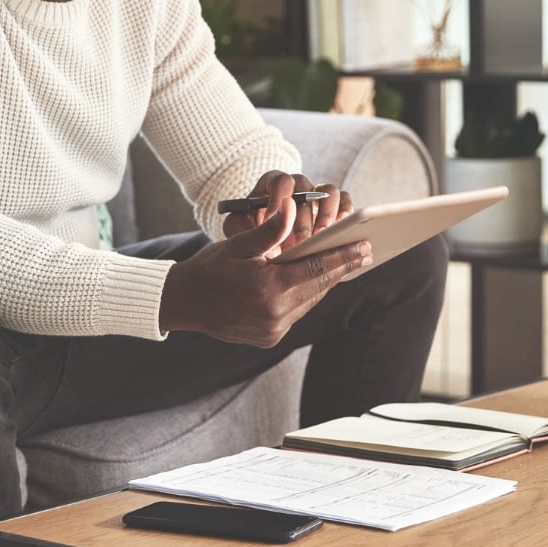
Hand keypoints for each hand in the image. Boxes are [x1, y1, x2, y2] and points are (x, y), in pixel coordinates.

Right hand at [161, 200, 371, 347]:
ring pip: (310, 300)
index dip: (344, 257)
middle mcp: (274, 315)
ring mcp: (272, 330)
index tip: (365, 247)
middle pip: (319, 286)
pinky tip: (315, 280)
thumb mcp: (238, 245)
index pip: (317, 269)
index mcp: (267, 290)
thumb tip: (293, 209)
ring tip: (344, 264)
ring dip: (325, 282)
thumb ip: (270, 230)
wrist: (182, 304)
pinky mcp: (269, 337)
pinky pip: (297, 312)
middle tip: (364, 252)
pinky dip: (306, 295)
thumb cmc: (208, 269)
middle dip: (342, 268)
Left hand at [221, 170, 351, 252]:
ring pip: (328, 191)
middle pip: (305, 187)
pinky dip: (346, 213)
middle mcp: (295, 188)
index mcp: (269, 187)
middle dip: (302, 217)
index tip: (275, 221)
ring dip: (326, 215)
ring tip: (322, 239)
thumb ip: (247, 228)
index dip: (279, 198)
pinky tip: (342, 232)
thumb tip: (266, 220)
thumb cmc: (249, 244)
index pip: (279, 181)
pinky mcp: (333, 209)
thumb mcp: (240, 235)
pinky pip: (345, 202)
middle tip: (299, 242)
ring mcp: (315, 196)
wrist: (263, 258)